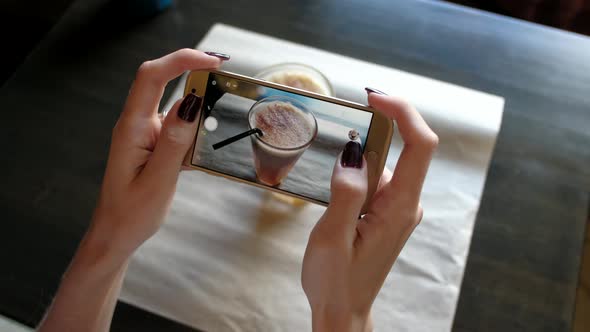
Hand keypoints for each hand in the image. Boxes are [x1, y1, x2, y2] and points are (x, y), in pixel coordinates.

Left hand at [89, 49, 227, 260]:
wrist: (116, 235)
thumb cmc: (132, 213)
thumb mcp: (158, 180)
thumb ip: (174, 141)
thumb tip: (190, 103)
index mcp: (131, 128)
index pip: (151, 77)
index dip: (181, 61)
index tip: (213, 62)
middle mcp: (136, 124)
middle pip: (160, 79)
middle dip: (191, 69)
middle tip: (224, 73)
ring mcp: (144, 133)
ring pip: (172, 102)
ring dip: (197, 100)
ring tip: (221, 109)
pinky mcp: (153, 143)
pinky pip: (176, 124)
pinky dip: (195, 126)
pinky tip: (207, 141)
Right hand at [302, 89, 437, 331]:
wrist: (342, 308)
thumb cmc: (336, 280)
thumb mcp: (332, 237)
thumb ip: (346, 194)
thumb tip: (352, 154)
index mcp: (400, 207)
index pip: (419, 146)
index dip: (403, 113)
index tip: (374, 97)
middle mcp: (407, 203)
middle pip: (406, 147)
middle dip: (377, 129)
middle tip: (345, 124)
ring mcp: (399, 207)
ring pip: (386, 162)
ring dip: (360, 157)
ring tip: (334, 190)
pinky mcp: (388, 211)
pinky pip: (378, 178)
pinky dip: (358, 171)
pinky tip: (338, 197)